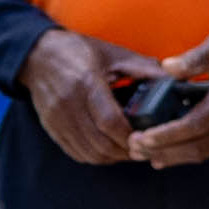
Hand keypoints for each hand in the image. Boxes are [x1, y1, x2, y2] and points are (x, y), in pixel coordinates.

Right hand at [22, 27, 146, 168]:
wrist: (36, 55)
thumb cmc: (77, 51)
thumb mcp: (111, 53)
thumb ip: (142, 68)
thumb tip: (172, 79)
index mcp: (86, 82)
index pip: (110, 121)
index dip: (130, 136)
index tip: (147, 138)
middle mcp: (69, 104)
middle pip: (100, 143)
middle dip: (126, 152)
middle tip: (144, 149)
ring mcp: (57, 119)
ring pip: (89, 153)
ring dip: (112, 157)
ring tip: (128, 151)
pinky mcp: (51, 128)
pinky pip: (76, 153)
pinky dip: (95, 157)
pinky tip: (108, 150)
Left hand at [127, 24, 208, 170]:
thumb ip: (195, 57)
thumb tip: (167, 67)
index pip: (196, 125)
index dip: (168, 135)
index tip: (143, 137)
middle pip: (197, 147)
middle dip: (164, 151)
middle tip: (135, 149)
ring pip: (204, 152)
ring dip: (174, 157)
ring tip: (146, 154)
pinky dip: (188, 152)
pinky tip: (168, 151)